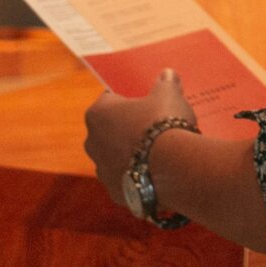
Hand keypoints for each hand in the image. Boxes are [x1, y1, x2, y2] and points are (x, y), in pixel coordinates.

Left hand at [82, 69, 196, 215]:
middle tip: (154, 125)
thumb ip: (166, 82)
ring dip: (132, 154)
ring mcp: (102, 170)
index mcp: (98, 113)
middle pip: (110, 130)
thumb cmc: (164, 123)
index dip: (129, 99)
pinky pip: (127, 179)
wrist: (173, 169)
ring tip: (160, 151)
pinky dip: (139, 175)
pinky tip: (159, 171)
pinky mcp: (115, 192)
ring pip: (116, 157)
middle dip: (128, 128)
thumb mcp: (169, 94)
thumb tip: (167, 74)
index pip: (110, 99)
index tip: (146, 101)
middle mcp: (92, 142)